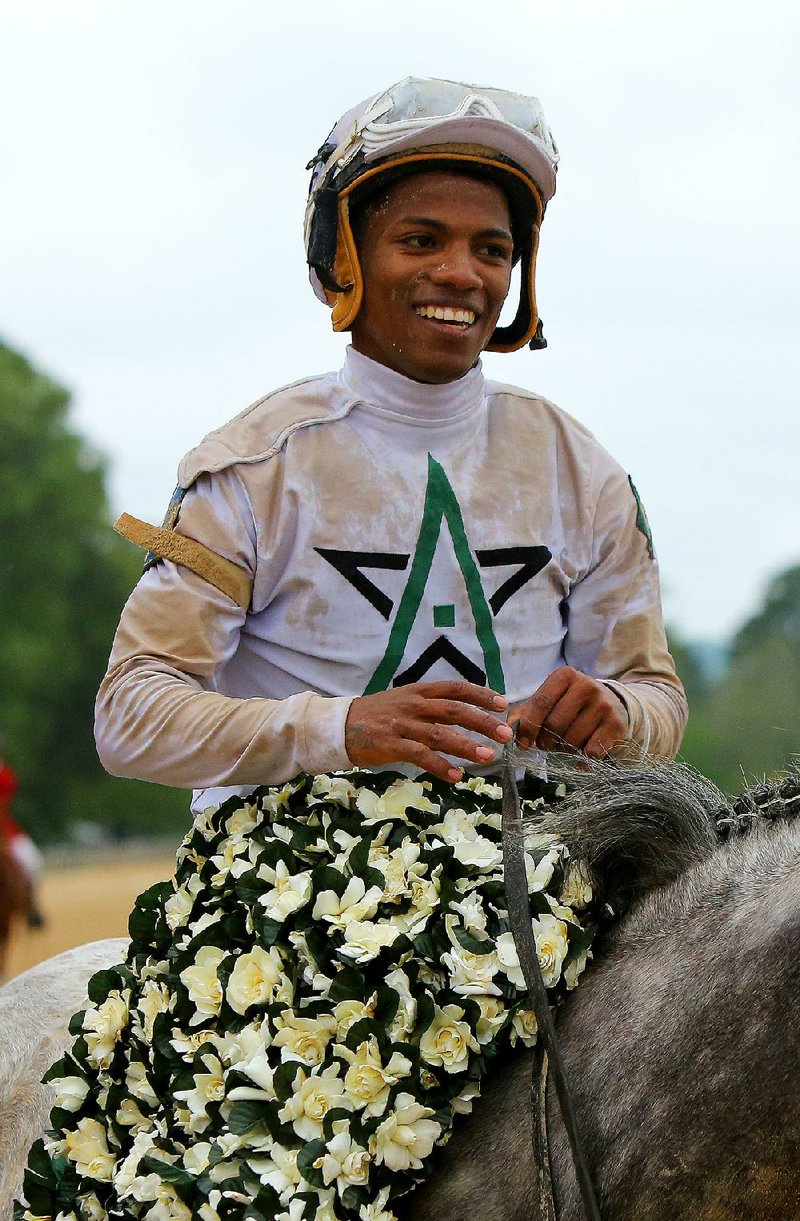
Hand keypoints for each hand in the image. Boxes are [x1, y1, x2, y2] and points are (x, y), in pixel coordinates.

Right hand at [345, 681, 512, 782]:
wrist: (339, 725)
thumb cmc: (377, 716)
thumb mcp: (404, 702)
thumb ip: (431, 708)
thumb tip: (464, 718)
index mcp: (418, 692)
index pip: (455, 688)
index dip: (481, 694)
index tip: (502, 704)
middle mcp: (413, 705)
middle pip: (454, 710)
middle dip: (483, 722)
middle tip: (505, 734)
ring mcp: (401, 725)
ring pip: (440, 734)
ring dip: (466, 746)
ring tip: (487, 756)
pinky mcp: (390, 744)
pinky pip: (419, 755)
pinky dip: (439, 765)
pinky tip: (455, 775)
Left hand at [512, 667, 629, 758]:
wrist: (615, 706)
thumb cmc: (572, 705)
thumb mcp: (550, 701)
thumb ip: (526, 713)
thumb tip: (507, 729)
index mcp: (565, 676)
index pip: (540, 703)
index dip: (528, 726)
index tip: (522, 744)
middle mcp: (587, 686)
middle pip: (555, 724)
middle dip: (545, 741)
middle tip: (547, 744)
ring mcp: (604, 705)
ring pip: (571, 740)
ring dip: (563, 750)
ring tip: (566, 744)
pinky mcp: (616, 725)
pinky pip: (590, 752)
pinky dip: (582, 759)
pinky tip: (583, 751)